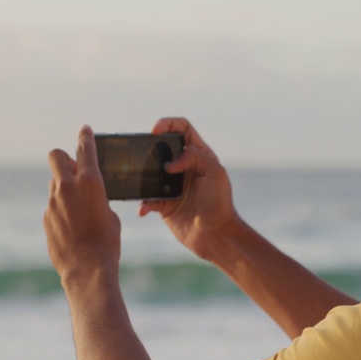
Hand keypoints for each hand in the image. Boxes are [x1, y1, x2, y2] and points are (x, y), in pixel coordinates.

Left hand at [44, 125, 121, 281]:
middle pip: (56, 156)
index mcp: (90, 182)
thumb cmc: (107, 243)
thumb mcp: (111, 214)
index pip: (85, 149)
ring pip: (55, 184)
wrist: (87, 269)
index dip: (85, 137)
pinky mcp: (46, 218)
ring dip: (64, 189)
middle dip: (64, 159)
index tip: (84, 130)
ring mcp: (53, 202)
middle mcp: (67, 187)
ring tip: (80, 210)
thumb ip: (98, 198)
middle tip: (74, 171)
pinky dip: (62, 211)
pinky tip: (73, 228)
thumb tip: (88, 197)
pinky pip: (54, 206)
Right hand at [138, 117, 241, 260]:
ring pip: (150, 171)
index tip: (155, 130)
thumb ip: (195, 156)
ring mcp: (172, 185)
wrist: (215, 236)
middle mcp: (184, 168)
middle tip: (144, 153)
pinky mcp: (164, 204)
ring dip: (143, 174)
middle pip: (162, 147)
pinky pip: (147, 198)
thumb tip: (170, 163)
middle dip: (150, 146)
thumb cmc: (220, 204)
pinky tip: (145, 208)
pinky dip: (143, 203)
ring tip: (141, 179)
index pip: (182, 129)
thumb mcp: (215, 172)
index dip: (168, 123)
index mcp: (199, 155)